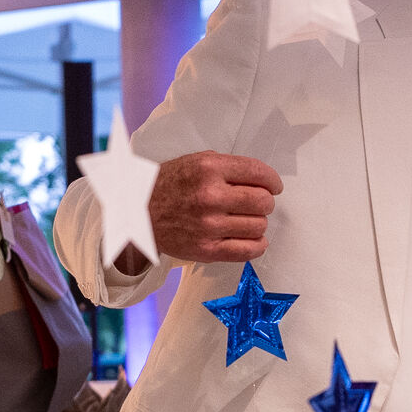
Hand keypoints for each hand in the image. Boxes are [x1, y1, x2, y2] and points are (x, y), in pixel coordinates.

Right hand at [130, 152, 280, 271]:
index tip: (273, 186)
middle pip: (263, 202)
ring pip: (259, 226)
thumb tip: (263, 180)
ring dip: (259, 222)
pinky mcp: (206, 249)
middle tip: (258, 203)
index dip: (272, 181)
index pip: (258, 173)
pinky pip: (248, 250)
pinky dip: (257, 245)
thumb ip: (228, 167)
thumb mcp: (196, 162)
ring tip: (247, 220)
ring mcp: (208, 225)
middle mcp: (210, 196)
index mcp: (209, 169)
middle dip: (266, 202)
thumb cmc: (169, 185)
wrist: (137, 211)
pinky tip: (252, 238)